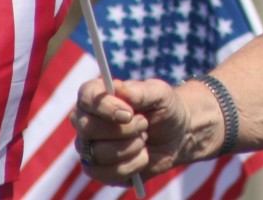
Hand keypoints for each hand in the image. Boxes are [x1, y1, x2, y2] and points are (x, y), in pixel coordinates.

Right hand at [72, 78, 190, 184]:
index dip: (105, 106)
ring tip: (144, 137)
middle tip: (144, 123)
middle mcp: (87, 121)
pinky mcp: (99, 171)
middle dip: (124, 129)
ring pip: (99, 153)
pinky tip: (142, 154)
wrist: (177, 136)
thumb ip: (140, 91)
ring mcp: (90, 148)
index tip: (129, 113)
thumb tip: (117, 88)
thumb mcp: (160, 94)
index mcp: (99, 96)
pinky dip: (134, 164)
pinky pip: (109, 173)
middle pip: (88, 128)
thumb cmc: (164, 108)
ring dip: (132, 146)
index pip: (86, 96)